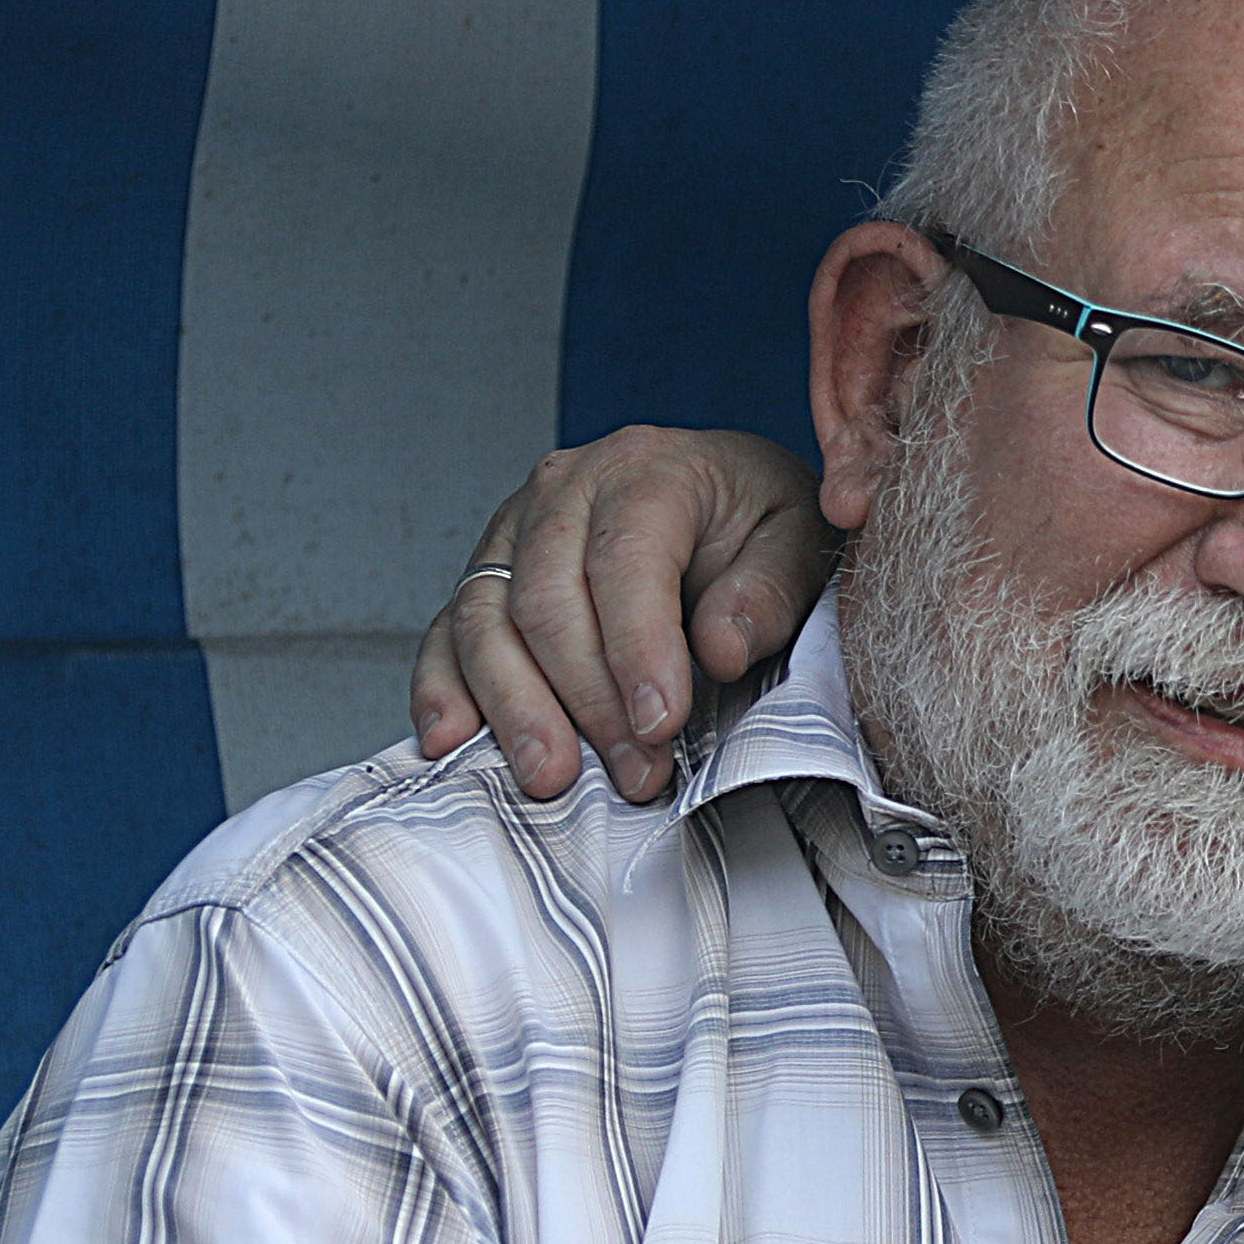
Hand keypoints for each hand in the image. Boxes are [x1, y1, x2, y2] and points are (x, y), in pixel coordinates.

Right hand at [407, 427, 834, 803]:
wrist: (729, 503)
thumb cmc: (758, 525)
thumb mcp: (799, 542)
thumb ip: (769, 593)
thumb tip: (719, 647)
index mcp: (647, 468)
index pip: (625, 557)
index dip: (638, 648)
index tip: (662, 723)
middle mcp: (565, 489)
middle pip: (546, 599)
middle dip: (588, 699)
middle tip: (636, 772)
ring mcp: (514, 531)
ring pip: (485, 620)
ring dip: (515, 708)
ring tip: (552, 775)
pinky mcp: (486, 577)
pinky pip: (448, 633)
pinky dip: (444, 689)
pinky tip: (451, 738)